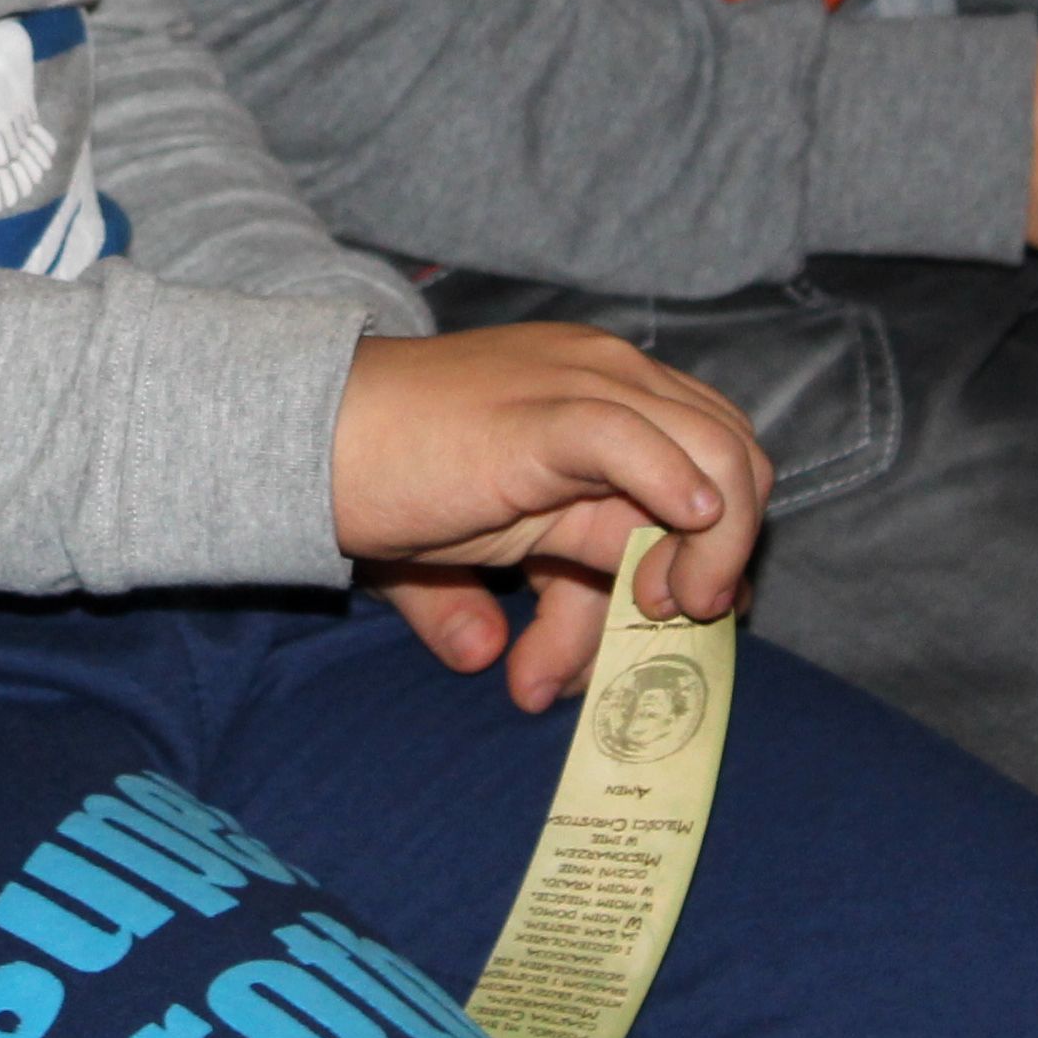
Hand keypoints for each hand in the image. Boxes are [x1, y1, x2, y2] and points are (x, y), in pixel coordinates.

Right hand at [334, 325, 768, 710]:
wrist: (303, 435)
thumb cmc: (376, 480)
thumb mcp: (466, 547)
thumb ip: (496, 594)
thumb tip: (488, 658)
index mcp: (602, 397)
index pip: (706, 461)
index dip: (715, 544)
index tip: (673, 616)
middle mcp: (609, 379)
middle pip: (733, 458)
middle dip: (720, 554)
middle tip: (661, 622)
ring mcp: (584, 388)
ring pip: (715, 454)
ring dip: (710, 552)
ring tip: (644, 620)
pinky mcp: (545, 416)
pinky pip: (639, 444)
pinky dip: (678, 496)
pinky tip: (667, 570)